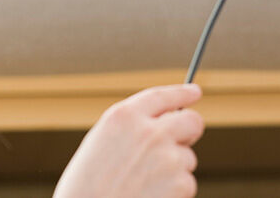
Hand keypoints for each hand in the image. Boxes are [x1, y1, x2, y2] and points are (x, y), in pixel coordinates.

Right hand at [53, 84, 205, 197]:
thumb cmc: (86, 189)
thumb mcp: (100, 145)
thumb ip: (132, 129)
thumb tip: (164, 126)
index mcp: (123, 117)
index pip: (163, 96)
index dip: (182, 93)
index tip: (193, 93)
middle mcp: (149, 132)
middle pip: (191, 121)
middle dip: (190, 131)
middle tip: (182, 141)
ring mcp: (168, 157)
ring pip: (187, 158)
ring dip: (174, 170)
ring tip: (143, 186)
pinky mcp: (181, 184)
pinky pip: (187, 183)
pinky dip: (174, 192)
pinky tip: (149, 197)